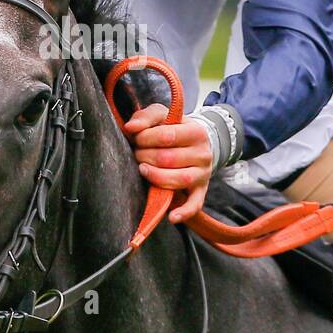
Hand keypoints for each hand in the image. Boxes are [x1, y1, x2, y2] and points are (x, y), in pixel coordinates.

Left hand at [122, 104, 212, 222]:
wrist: (197, 144)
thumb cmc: (173, 129)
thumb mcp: (162, 116)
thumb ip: (145, 117)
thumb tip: (130, 128)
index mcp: (196, 131)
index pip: (166, 136)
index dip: (145, 138)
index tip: (136, 138)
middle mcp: (203, 153)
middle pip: (168, 159)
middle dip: (145, 157)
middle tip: (137, 154)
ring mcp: (203, 174)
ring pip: (178, 180)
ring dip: (155, 177)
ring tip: (144, 170)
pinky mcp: (200, 191)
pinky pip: (195, 204)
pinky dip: (184, 212)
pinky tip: (171, 216)